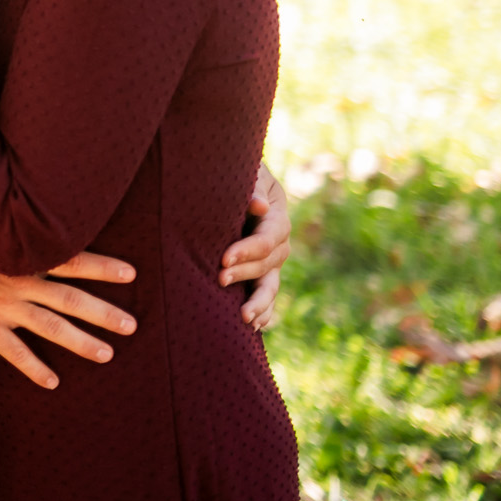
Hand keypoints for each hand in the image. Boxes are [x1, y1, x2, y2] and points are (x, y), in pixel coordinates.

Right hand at [0, 235, 137, 389]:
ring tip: (107, 354)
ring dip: (82, 342)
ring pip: (52, 327)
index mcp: (22, 256)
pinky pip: (15, 352)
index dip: (102, 267)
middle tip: (132, 325)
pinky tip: (52, 381)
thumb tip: (37, 243)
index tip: (131, 272)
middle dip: (104, 312)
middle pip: (72, 299)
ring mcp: (3, 305)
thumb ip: (14, 244)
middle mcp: (19, 281)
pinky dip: (35, 368)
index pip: (72, 260)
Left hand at [221, 162, 289, 329]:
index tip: (224, 258)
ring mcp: (272, 262)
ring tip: (245, 319)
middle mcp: (279, 244)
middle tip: (220, 279)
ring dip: (259, 303)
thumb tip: (258, 206)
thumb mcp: (248, 173)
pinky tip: (255, 327)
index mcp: (277, 218)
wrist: (237, 183)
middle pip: (268, 264)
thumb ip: (252, 187)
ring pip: (271, 286)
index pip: (267, 239)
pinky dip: (264, 312)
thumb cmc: (238, 174)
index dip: (248, 250)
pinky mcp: (261, 274)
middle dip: (245, 273)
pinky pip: (268, 296)